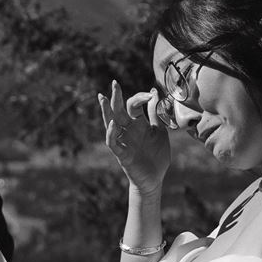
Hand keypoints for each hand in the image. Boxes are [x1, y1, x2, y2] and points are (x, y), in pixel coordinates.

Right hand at [98, 78, 169, 193]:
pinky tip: (113, 124)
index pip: (134, 105)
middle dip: (116, 96)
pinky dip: (111, 134)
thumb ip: (155, 113)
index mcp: (138, 123)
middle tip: (114, 83)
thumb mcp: (159, 130)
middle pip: (119, 110)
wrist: (156, 178)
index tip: (151, 94)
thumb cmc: (156, 155)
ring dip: (106, 112)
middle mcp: (129, 130)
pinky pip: (113, 143)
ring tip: (103, 98)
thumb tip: (154, 92)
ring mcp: (124, 141)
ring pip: (111, 123)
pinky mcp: (122, 155)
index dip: (141, 97)